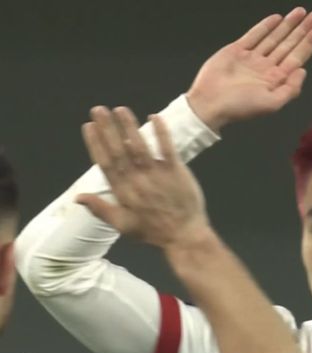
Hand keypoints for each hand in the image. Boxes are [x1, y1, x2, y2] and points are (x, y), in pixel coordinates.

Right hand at [77, 106, 210, 249]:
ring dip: (129, 126)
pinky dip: (161, 132)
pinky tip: (154, 116)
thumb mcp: (123, 225)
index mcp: (123, 192)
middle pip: (119, 150)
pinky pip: (167, 147)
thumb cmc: (153, 231)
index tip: (88, 126)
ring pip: (139, 145)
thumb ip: (100, 209)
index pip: (105, 163)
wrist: (184, 235)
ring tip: (120, 109)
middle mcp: (137, 180)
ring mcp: (157, 174)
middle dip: (107, 128)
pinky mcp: (176, 171)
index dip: (96, 143)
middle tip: (98, 109)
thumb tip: (77, 197)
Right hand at [187, 7, 311, 131]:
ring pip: (274, 38)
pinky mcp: (237, 51)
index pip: (297, 58)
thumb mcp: (271, 104)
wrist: (210, 103)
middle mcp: (266, 68)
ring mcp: (252, 58)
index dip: (309, 43)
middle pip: (289, 45)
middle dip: (302, 30)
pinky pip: (254, 35)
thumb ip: (290, 89)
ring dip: (288, 25)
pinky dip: (265, 26)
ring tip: (301, 12)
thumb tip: (303, 70)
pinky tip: (277, 19)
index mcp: (275, 80)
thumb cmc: (239, 107)